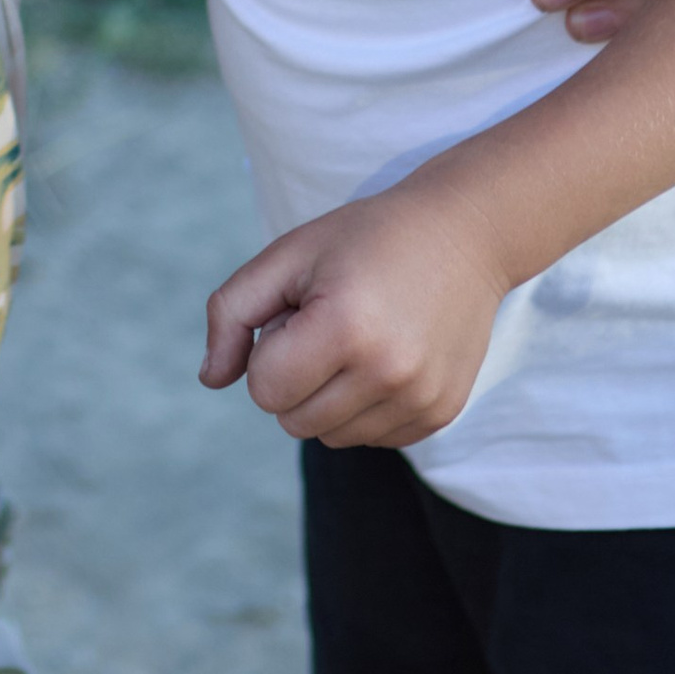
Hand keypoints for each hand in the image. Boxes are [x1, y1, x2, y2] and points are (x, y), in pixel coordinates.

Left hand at [201, 177, 513, 448]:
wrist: (464, 235)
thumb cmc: (364, 240)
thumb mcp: (287, 255)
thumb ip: (231, 313)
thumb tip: (209, 380)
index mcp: (345, 329)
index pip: (263, 390)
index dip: (267, 350)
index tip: (297, 312)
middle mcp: (390, 374)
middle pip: (292, 421)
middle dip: (293, 375)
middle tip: (327, 321)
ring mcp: (421, 400)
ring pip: (329, 435)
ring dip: (326, 395)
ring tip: (357, 337)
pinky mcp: (441, 414)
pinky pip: (370, 437)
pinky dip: (361, 405)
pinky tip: (384, 356)